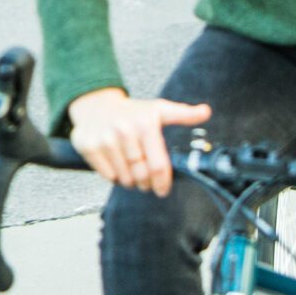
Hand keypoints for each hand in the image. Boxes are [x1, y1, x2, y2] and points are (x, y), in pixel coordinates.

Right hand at [66, 88, 212, 197]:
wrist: (96, 104)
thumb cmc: (132, 112)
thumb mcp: (158, 109)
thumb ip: (183, 114)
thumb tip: (207, 111)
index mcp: (145, 124)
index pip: (158, 165)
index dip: (163, 183)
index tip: (163, 190)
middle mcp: (124, 130)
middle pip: (141, 175)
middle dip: (146, 184)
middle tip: (146, 182)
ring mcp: (104, 138)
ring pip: (124, 178)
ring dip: (130, 181)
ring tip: (131, 171)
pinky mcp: (88, 145)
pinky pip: (107, 175)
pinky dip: (114, 176)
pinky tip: (116, 165)